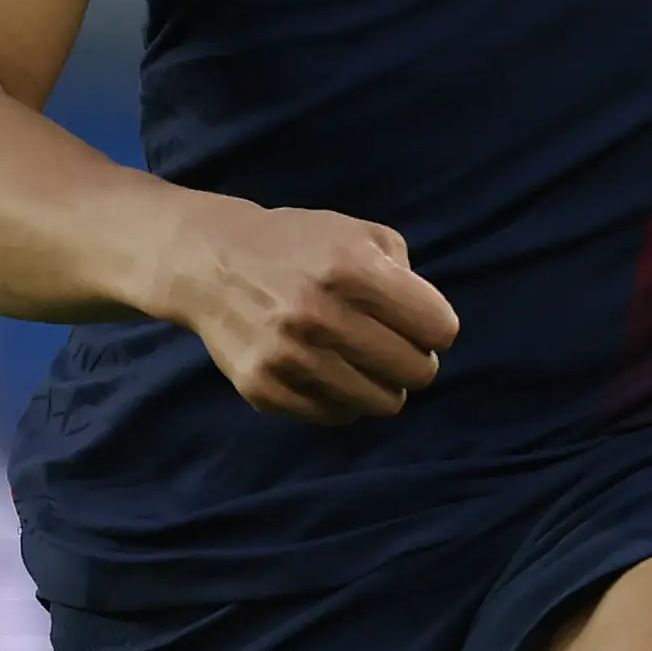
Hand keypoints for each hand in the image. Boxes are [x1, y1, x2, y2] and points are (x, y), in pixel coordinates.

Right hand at [157, 198, 460, 422]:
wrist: (213, 262)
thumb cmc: (301, 246)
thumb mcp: (360, 234)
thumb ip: (408, 277)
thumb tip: (434, 334)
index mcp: (351, 268)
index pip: (438, 329)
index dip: (436, 327)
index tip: (419, 322)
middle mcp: (319, 314)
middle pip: (417, 372)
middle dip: (415, 359)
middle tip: (393, 345)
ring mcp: (289, 356)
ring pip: (383, 403)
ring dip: (383, 384)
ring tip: (364, 360)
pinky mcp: (264, 389)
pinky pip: (338, 416)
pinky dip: (344, 398)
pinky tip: (329, 371)